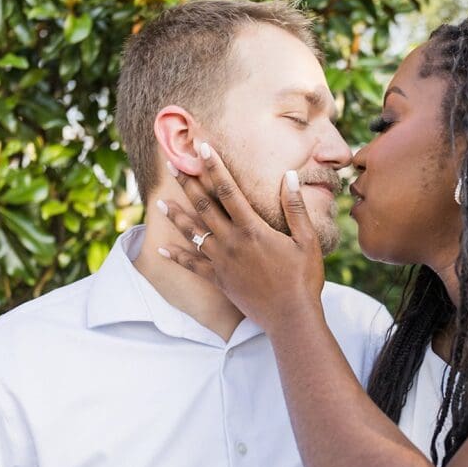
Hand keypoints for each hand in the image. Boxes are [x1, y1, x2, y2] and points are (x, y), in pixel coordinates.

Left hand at [156, 142, 325, 331]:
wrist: (291, 318)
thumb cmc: (303, 278)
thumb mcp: (307, 240)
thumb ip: (295, 207)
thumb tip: (288, 175)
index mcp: (252, 228)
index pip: (228, 190)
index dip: (214, 167)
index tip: (202, 148)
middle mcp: (231, 242)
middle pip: (204, 207)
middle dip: (188, 184)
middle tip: (174, 165)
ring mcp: (222, 262)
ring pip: (193, 234)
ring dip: (176, 216)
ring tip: (160, 201)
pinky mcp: (219, 280)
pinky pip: (192, 266)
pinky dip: (176, 257)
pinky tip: (162, 250)